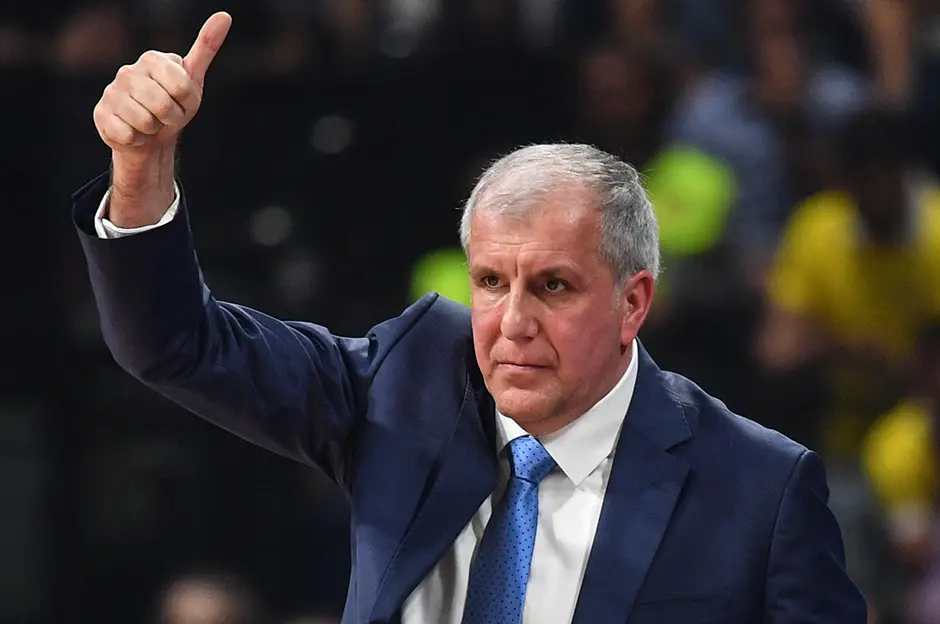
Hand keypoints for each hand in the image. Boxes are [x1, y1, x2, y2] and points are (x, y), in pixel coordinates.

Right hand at [92, 11, 230, 227]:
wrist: (151, 137)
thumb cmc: (174, 105)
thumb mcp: (193, 80)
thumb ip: (207, 48)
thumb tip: (224, 16)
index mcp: (152, 59)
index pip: (182, 86)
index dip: (188, 103)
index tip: (182, 102)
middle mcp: (128, 71)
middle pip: (163, 106)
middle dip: (172, 118)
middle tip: (167, 116)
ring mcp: (111, 92)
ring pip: (145, 122)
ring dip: (154, 130)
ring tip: (151, 123)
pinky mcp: (101, 114)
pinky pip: (129, 135)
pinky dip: (138, 140)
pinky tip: (135, 132)